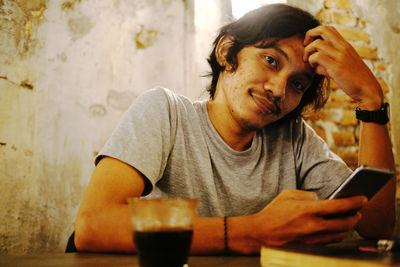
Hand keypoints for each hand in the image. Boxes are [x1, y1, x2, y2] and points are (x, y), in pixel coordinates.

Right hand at [249, 189, 366, 245]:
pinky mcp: (311, 247)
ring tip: (349, 219)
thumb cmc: (272, 213)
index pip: (339, 206)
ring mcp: (312, 239)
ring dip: (348, 227)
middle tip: (358, 211)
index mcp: (307, 210)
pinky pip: (330, 241)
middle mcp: (312, 226)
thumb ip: (307, 194)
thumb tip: (321, 199)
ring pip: (340, 235)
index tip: (362, 198)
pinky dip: (337, 234)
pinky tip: (336, 228)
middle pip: (345, 223)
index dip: (354, 202)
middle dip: (356, 216)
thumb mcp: (287, 195)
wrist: (261, 234)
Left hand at [303, 26, 382, 109]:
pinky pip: (317, 57)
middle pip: (322, 29)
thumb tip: (314, 66)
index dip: (316, 32)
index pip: (329, 29)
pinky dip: (311, 61)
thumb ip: (328, 62)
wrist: (366, 88)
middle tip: (305, 46)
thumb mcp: (341, 66)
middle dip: (309, 34)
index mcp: (345, 45)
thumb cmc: (353, 79)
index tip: (310, 43)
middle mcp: (342, 47)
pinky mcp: (336, 67)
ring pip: (317, 44)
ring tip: (309, 62)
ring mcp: (339, 56)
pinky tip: (314, 68)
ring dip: (308, 52)